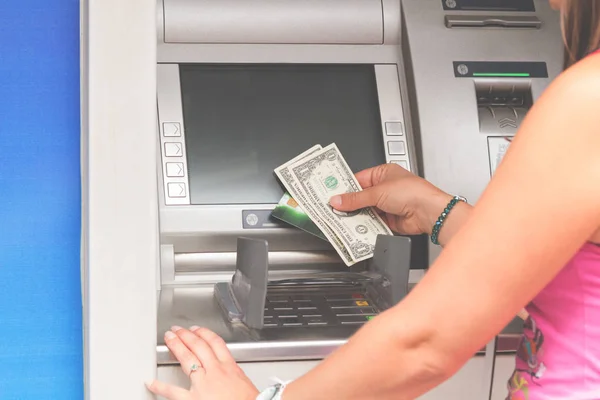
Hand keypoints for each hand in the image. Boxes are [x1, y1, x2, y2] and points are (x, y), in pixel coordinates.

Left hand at [146, 326, 258, 399]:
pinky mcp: (193, 399)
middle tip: (178, 330)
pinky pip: (173, 391)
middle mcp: (215, 372)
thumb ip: (238, 376)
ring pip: (187, 359)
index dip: (205, 333)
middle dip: (187, 335)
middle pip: (199, 346)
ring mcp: (203, 384)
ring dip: (176, 346)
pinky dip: (160, 387)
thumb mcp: (248, 385)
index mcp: (230, 368)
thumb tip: (240, 377)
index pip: (216, 343)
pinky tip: (151, 382)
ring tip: (168, 339)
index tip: (198, 330)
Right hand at [329, 163, 451, 234]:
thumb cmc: (412, 192)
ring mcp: (387, 204)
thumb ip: (355, 198)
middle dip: (349, 203)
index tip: (331, 194)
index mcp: (383, 173)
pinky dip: (363, 225)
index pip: (358, 179)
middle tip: (332, 209)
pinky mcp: (388, 219)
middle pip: (360, 196)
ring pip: (365, 210)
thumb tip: (338, 200)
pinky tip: (354, 227)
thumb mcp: (378, 192)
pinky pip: (371, 222)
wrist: (429, 212)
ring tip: (340, 219)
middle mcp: (385, 188)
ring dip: (356, 215)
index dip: (344, 187)